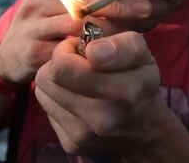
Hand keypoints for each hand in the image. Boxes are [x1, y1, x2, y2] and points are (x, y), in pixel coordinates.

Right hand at [0, 0, 166, 84]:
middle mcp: (36, 6)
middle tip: (146, 6)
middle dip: (116, 4)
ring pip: (76, 25)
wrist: (6, 58)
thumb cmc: (36, 25)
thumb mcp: (46, 0)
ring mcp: (33, 29)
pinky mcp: (34, 53)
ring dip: (109, 26)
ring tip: (137, 27)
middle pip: (81, 2)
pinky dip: (91, 49)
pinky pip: (68, 50)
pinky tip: (112, 50)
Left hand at [34, 31, 162, 154]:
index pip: (62, 66)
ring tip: (79, 79)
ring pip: (43, 91)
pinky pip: (47, 109)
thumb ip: (119, 44)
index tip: (85, 49)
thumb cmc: (138, 79)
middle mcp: (104, 117)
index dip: (68, 48)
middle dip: (60, 62)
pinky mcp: (73, 144)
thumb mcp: (139, 52)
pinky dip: (58, 99)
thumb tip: (93, 51)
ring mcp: (86, 135)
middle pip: (48, 76)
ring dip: (57, 80)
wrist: (145, 126)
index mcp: (122, 90)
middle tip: (79, 61)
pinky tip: (78, 97)